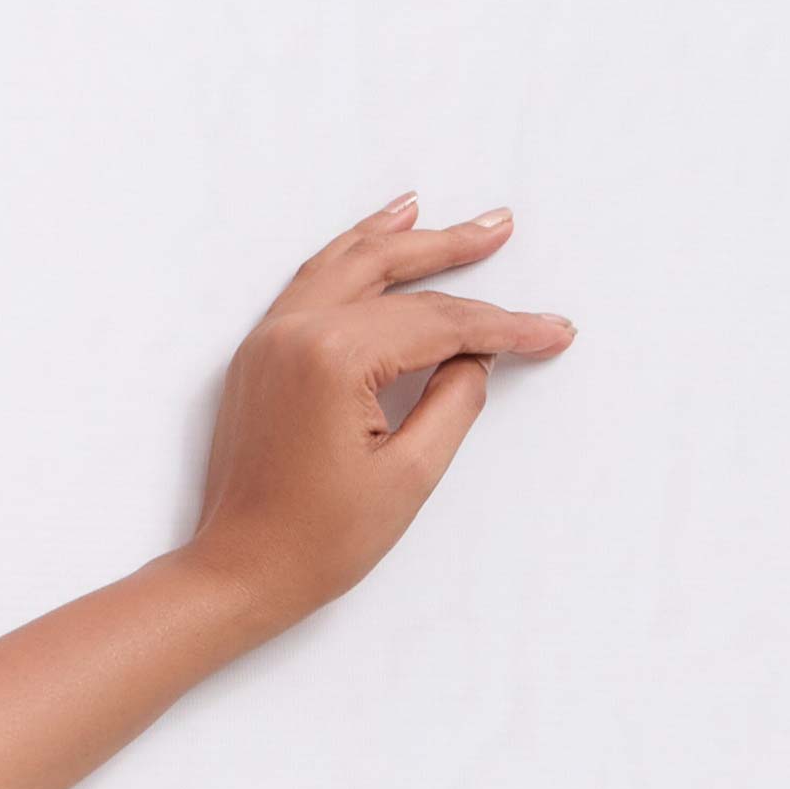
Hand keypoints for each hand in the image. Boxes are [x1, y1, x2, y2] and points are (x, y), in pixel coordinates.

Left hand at [185, 196, 572, 644]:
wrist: (236, 574)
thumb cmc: (316, 542)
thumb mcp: (408, 477)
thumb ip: (453, 402)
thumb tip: (475, 357)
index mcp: (333, 357)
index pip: (438, 324)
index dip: (503, 328)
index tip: (553, 332)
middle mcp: (296, 331)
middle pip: (393, 277)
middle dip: (454, 252)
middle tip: (503, 225)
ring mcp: (270, 338)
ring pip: (347, 264)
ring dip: (399, 239)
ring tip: (439, 214)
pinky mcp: (259, 355)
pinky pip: (311, 284)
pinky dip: (347, 256)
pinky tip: (373, 237)